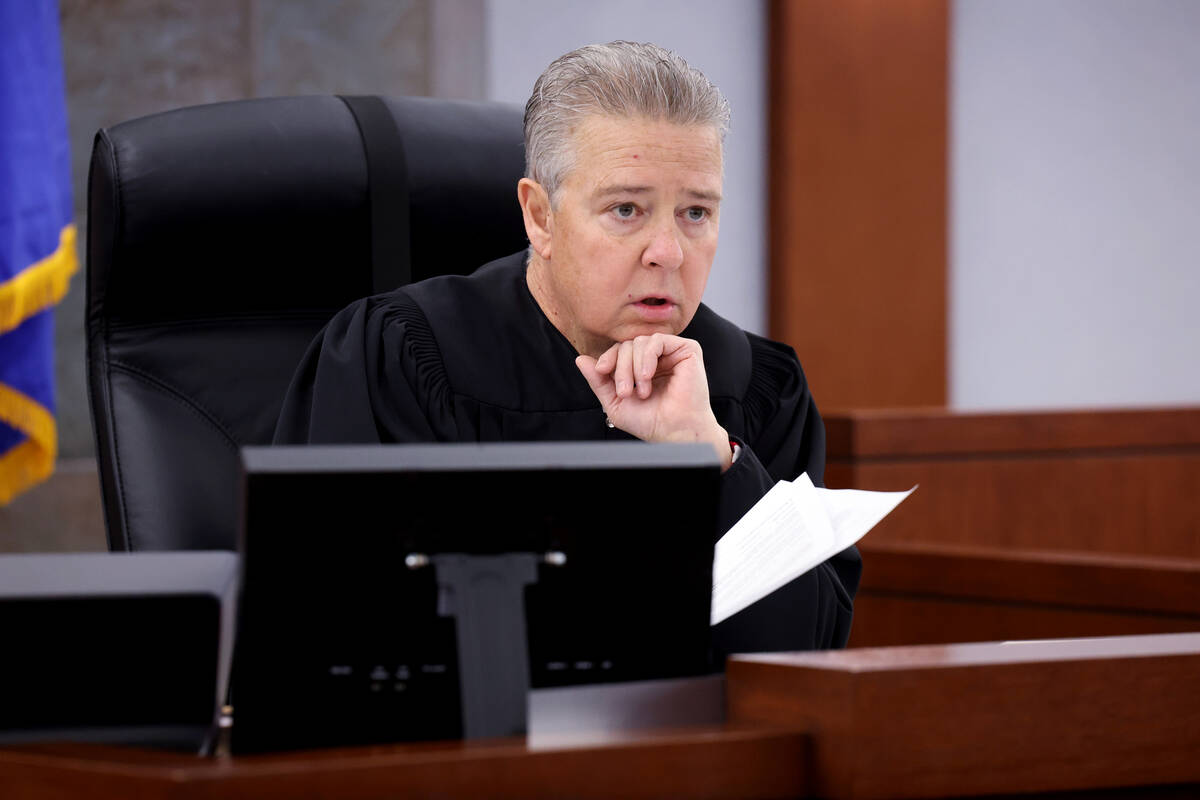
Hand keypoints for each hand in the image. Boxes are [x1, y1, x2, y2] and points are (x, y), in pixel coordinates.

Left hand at [575, 334, 732, 471]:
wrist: (674, 432)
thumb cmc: (651, 422)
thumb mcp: (615, 401)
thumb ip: (598, 381)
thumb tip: (581, 360)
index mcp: (642, 368)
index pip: (620, 351)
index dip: (608, 358)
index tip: (601, 371)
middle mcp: (657, 358)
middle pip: (627, 345)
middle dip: (621, 368)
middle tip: (625, 392)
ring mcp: (672, 353)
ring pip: (639, 342)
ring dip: (633, 367)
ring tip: (641, 390)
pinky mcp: (687, 350)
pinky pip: (657, 340)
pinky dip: (647, 357)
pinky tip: (647, 376)